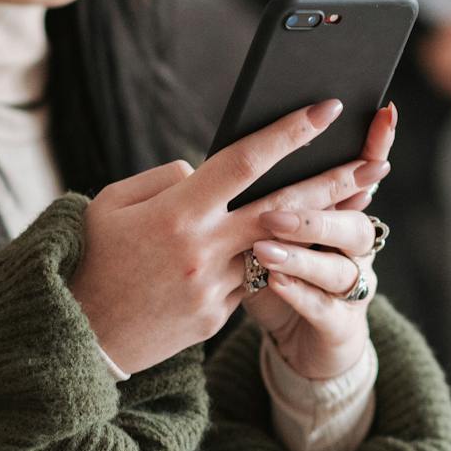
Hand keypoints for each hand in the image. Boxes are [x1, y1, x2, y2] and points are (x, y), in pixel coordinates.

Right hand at [68, 99, 382, 374]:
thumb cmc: (89, 258)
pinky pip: (253, 280)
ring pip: (279, 249)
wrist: (75, 341)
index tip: (325, 109)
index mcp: (176, 213)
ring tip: (357, 200)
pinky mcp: (216, 318)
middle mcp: (202, 250)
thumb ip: (163, 180)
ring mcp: (213, 288)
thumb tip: (205, 170)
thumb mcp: (110, 204)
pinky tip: (301, 245)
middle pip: (284, 208)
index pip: (244, 162)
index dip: (289, 132)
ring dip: (320, 225)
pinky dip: (274, 260)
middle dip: (334, 182)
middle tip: (375, 159)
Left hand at [242, 103, 396, 378]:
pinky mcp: (341, 326)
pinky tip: (274, 282)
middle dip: (321, 210)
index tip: (382, 112)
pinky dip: (300, 293)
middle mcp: (355, 249)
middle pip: (353, 222)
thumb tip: (230, 152)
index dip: (377, 145)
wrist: (296, 347)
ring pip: (341, 267)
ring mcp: (352, 288)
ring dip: (303, 255)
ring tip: (264, 249)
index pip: (364, 174)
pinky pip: (326, 308)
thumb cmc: (274, 279)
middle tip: (275, 209)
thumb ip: (258, 197)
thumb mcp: (262, 233)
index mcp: (339, 216)